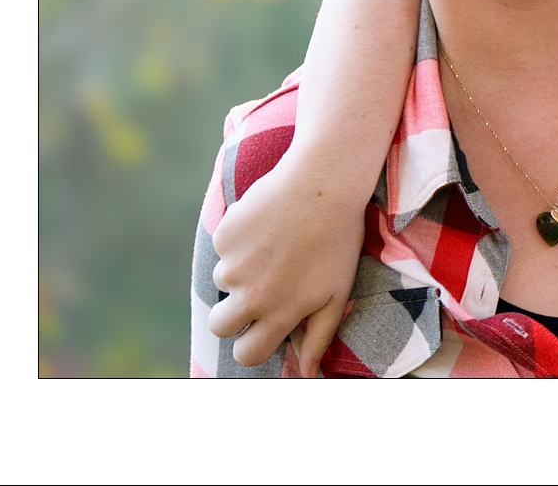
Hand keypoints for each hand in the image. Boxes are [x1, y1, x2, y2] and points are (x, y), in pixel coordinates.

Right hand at [206, 149, 366, 375]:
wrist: (324, 184)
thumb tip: (306, 374)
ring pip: (222, 282)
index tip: (260, 331)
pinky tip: (267, 224)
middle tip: (259, 289)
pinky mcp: (224, 237)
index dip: (251, 345)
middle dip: (232, 315)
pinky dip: (239, 241)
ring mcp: (233, 266)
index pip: (245, 354)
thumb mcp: (336, 292)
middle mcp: (251, 295)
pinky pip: (223, 249)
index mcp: (279, 313)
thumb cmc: (338, 240)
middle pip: (219, 326)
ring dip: (241, 271)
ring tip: (276, 246)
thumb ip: (318, 336)